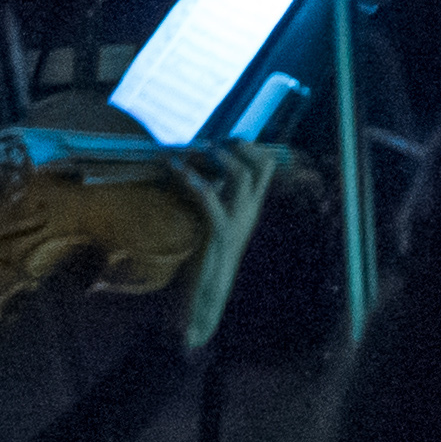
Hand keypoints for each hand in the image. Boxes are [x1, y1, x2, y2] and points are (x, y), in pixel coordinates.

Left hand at [171, 145, 288, 352]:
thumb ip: (214, 202)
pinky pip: (211, 197)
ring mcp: (237, 222)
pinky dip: (193, 178)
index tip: (224, 140)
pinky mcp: (219, 233)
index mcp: (249, 211)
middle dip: (237, 146)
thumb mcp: (214, 226)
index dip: (249, 148)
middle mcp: (249, 213)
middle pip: (261, 165)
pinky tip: (175, 168)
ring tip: (195, 150)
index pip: (265, 169)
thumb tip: (202, 176)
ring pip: (241, 175)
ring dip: (218, 156)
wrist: (207, 301)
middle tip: (211, 142)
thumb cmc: (205, 263)